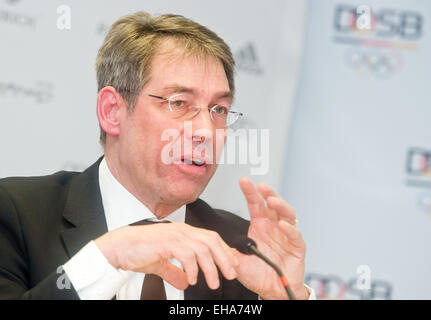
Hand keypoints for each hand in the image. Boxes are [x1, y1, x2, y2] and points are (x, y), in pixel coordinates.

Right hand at [94, 222, 238, 290]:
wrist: (119, 248)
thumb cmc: (138, 252)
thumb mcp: (160, 264)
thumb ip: (174, 271)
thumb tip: (184, 282)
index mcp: (183, 232)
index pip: (210, 238)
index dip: (223, 251)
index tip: (231, 265)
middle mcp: (182, 231)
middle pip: (212, 241)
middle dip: (224, 258)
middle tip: (231, 274)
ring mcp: (175, 235)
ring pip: (202, 249)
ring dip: (211, 268)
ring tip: (213, 283)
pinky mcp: (167, 242)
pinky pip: (187, 255)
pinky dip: (193, 269)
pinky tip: (192, 280)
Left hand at [234, 177, 307, 299]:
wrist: (271, 291)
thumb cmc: (257, 273)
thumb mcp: (237, 260)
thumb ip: (227, 248)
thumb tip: (212, 239)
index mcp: (260, 226)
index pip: (255, 205)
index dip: (250, 192)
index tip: (243, 180)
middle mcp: (274, 227)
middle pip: (273, 205)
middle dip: (268, 193)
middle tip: (261, 186)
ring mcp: (286, 235)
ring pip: (287, 215)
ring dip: (280, 206)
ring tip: (271, 201)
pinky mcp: (297, 248)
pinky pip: (295, 236)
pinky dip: (290, 229)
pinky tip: (282, 225)